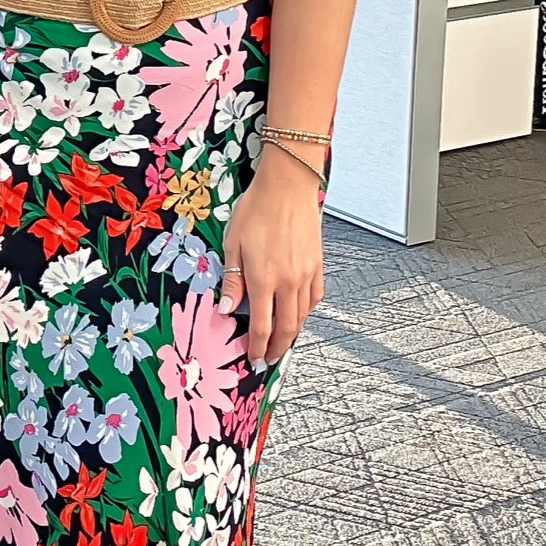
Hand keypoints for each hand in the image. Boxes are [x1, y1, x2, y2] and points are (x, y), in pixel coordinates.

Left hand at [217, 142, 324, 365]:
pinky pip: (314, 298)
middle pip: (286, 328)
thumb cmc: (257, 209)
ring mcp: (306, 274)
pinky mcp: (317, 265)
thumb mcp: (233, 244)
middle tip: (269, 358)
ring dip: (292, 333)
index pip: (261, 326)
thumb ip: (232, 279)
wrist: (288, 186)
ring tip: (281, 341)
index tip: (252, 357)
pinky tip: (297, 313)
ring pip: (302, 316)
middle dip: (276, 348)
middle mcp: (288, 281)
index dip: (257, 347)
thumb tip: (227, 308)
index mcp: (264, 278)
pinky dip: (305, 312)